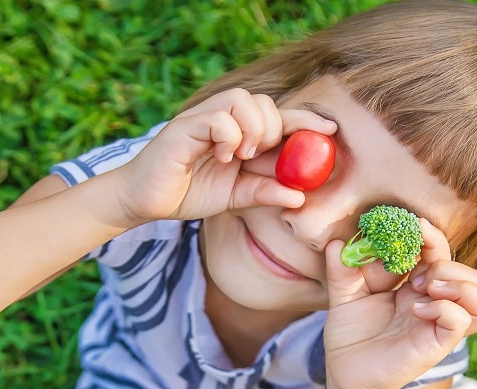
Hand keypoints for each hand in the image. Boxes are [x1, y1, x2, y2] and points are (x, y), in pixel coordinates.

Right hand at [114, 88, 335, 224]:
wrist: (146, 200)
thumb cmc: (189, 193)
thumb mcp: (236, 198)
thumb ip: (265, 193)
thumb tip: (299, 198)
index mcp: (240, 133)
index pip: (279, 117)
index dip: (306, 121)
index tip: (330, 131)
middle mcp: (224, 119)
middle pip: (265, 102)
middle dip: (273, 129)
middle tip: (259, 155)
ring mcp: (204, 118)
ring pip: (243, 100)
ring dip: (251, 129)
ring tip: (239, 155)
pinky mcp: (185, 126)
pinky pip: (218, 117)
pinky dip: (227, 136)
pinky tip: (222, 156)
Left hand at [322, 218, 476, 388]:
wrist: (346, 375)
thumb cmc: (350, 337)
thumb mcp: (342, 297)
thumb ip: (342, 270)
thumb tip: (336, 242)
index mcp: (414, 285)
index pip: (438, 253)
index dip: (430, 236)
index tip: (413, 225)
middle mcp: (433, 301)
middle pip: (465, 269)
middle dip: (442, 259)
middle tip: (412, 272)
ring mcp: (439, 322)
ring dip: (456, 280)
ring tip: (425, 286)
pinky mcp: (438, 343)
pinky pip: (462, 319)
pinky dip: (445, 307)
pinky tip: (417, 309)